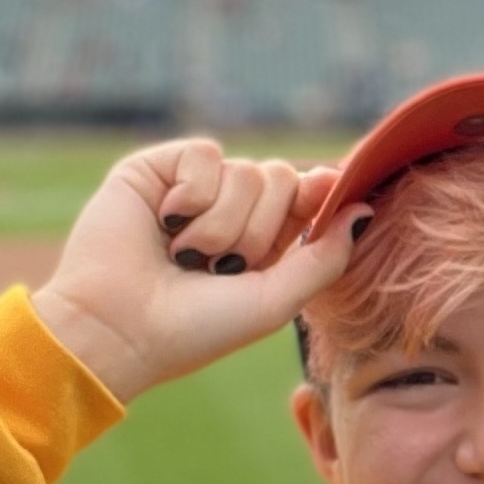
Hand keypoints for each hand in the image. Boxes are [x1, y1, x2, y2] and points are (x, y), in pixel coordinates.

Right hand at [31, 139, 360, 404]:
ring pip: (246, 170)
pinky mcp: (158, 169)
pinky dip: (193, 194)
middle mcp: (229, 211)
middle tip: (222, 265)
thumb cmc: (195, 328)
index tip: (326, 192)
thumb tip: (364, 210)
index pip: (306, 195)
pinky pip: (206, 154)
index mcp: (261, 242)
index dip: (318, 193)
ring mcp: (193, 188)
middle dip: (261, 228)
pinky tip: (165, 221)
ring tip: (185, 256)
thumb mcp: (275, 301)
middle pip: (282, 177)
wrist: (119, 329)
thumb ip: (325, 258)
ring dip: (221, 224)